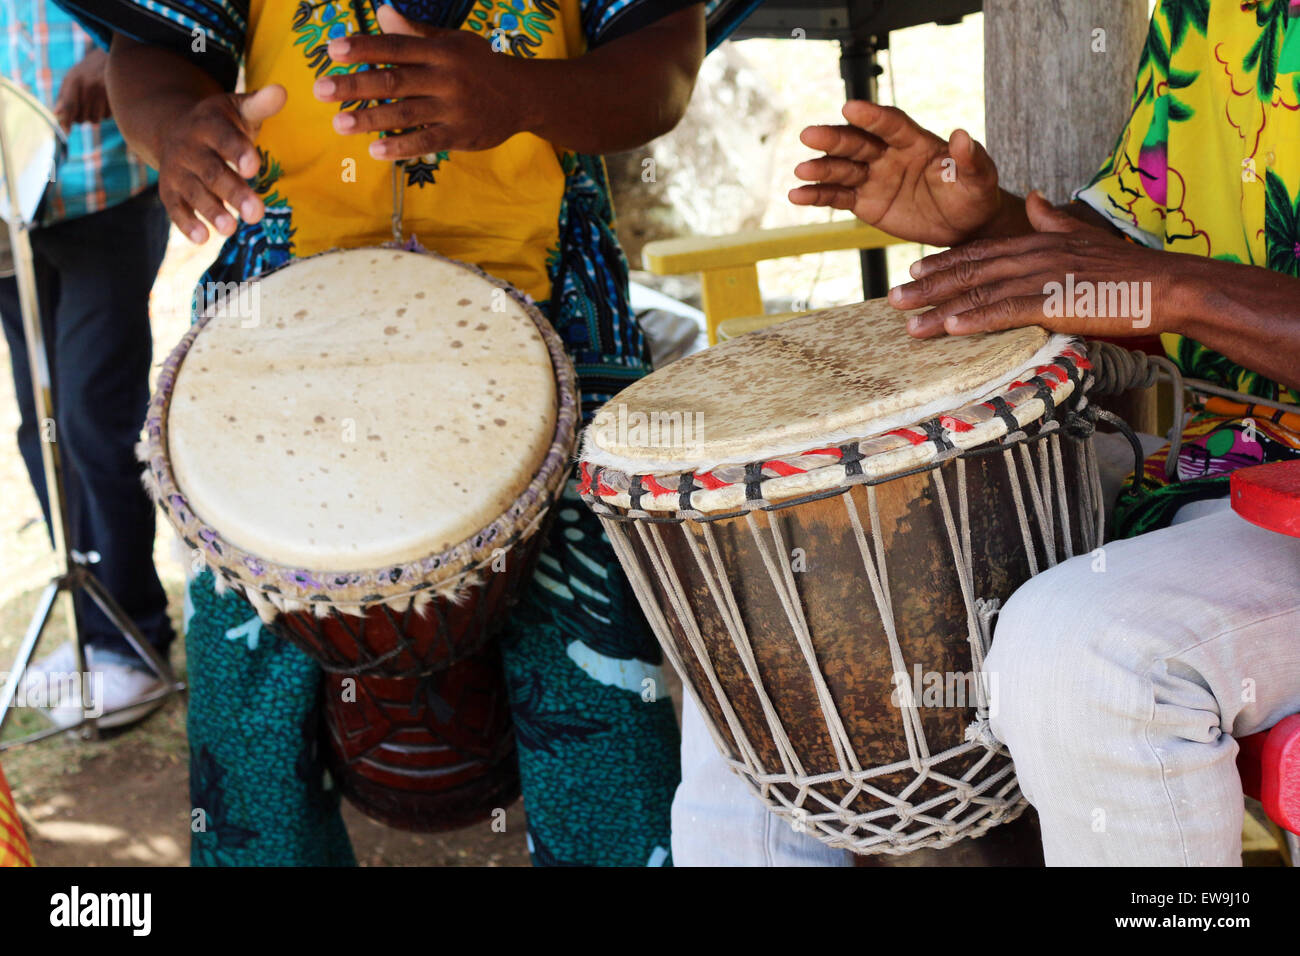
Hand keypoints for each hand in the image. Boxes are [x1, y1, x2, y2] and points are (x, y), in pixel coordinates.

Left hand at [53, 47, 110, 130]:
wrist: (112, 58)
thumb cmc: (87, 71)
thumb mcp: (72, 78)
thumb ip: (63, 97)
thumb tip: (57, 115)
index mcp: (75, 80)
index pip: (68, 106)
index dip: (66, 121)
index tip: (65, 133)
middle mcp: (89, 86)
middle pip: (81, 117)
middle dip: (80, 118)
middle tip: (81, 109)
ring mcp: (105, 92)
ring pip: (94, 119)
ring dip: (93, 117)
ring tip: (93, 104)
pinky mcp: (117, 98)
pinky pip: (106, 117)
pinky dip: (104, 114)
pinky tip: (104, 102)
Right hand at [156, 85, 286, 243]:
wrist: (172, 127)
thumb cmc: (220, 122)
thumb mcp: (237, 108)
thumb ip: (259, 104)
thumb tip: (282, 91)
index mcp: (208, 124)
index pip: (223, 138)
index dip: (237, 152)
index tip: (254, 167)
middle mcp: (189, 147)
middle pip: (212, 171)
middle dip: (233, 192)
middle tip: (257, 214)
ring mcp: (177, 170)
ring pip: (194, 192)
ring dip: (211, 211)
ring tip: (231, 229)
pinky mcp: (170, 190)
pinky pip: (175, 207)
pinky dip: (186, 223)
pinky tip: (203, 239)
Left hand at [314, 5, 525, 158]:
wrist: (524, 96)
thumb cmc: (480, 65)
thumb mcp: (453, 42)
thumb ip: (414, 33)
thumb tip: (381, 12)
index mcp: (440, 52)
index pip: (396, 48)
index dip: (364, 48)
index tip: (332, 50)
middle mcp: (445, 78)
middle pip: (395, 81)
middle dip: (356, 85)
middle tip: (321, 89)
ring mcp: (453, 108)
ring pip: (406, 113)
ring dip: (370, 119)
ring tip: (338, 124)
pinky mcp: (461, 135)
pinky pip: (427, 141)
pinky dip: (401, 146)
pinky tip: (375, 150)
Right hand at [790, 101, 1001, 246]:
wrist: (964, 225)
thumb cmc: (973, 194)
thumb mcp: (979, 177)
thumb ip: (970, 158)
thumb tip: (962, 134)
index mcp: (915, 141)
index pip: (890, 124)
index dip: (871, 117)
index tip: (850, 108)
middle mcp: (889, 155)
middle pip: (857, 143)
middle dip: (834, 139)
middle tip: (809, 134)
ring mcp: (874, 177)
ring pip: (842, 169)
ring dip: (821, 169)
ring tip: (801, 170)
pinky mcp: (865, 202)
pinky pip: (837, 197)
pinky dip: (817, 196)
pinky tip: (797, 195)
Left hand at [888, 191, 1179, 338]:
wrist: (1167, 284)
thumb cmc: (1128, 269)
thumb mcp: (1086, 236)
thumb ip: (1054, 220)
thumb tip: (1038, 198)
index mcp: (1037, 243)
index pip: (979, 253)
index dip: (944, 262)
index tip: (914, 272)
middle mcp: (1033, 256)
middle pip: (969, 272)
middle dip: (927, 288)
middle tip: (892, 300)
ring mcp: (1042, 279)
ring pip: (980, 294)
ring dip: (940, 310)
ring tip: (908, 324)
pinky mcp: (1056, 303)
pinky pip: (1008, 311)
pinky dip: (977, 320)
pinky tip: (951, 329)